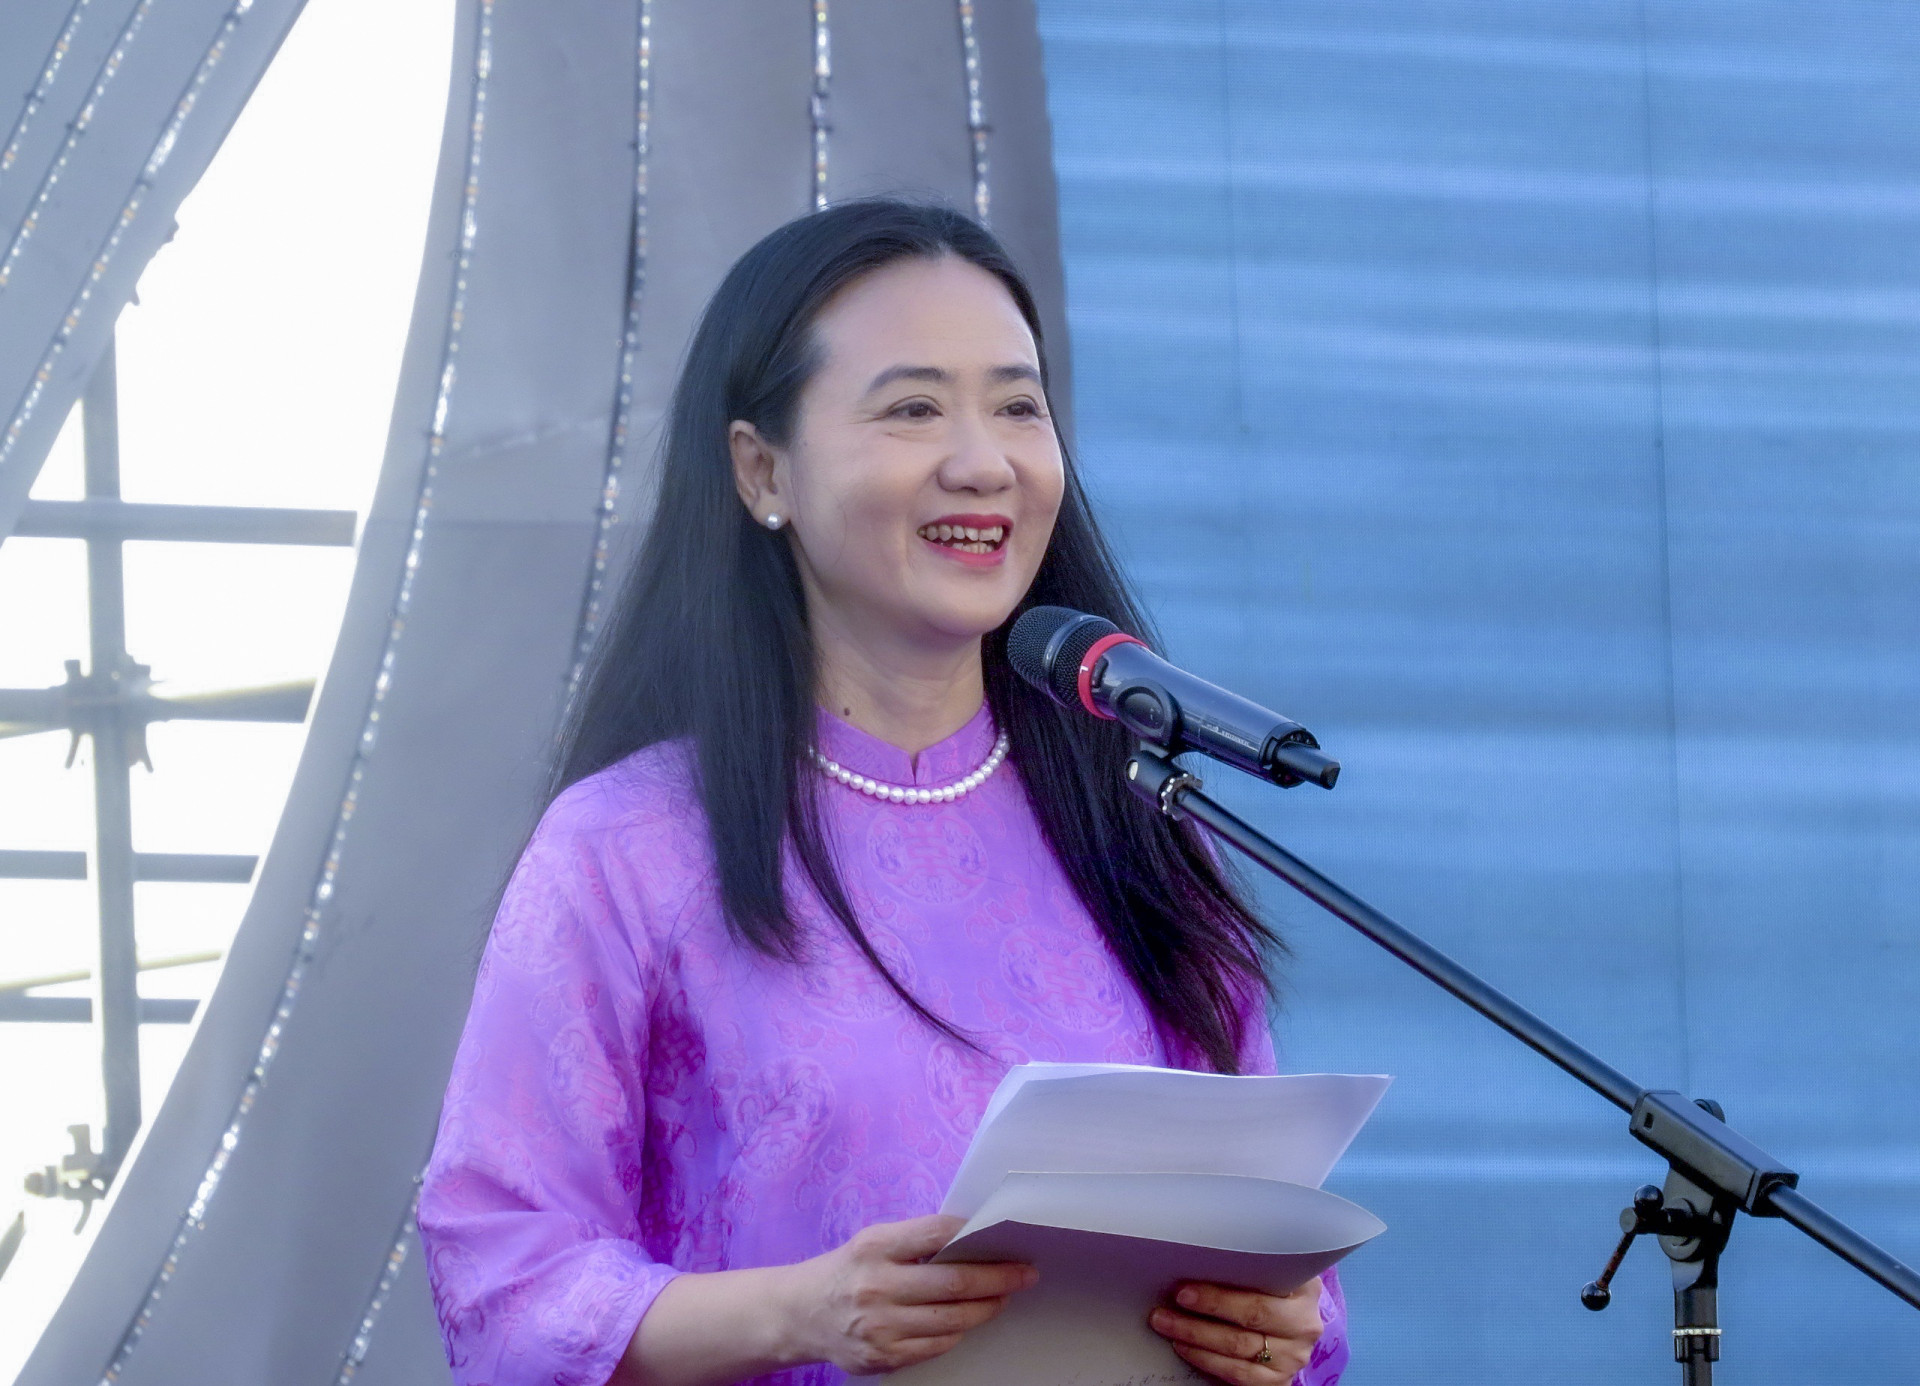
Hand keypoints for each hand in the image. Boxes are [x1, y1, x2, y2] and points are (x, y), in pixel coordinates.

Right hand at [774, 1213, 1036, 1375]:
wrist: (799, 1315)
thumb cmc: (846, 1271)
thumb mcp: (872, 1242)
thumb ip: (915, 1240)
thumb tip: (973, 1237)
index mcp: (875, 1247)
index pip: (937, 1234)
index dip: (976, 1233)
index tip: (1006, 1236)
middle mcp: (877, 1287)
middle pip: (955, 1283)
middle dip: (998, 1278)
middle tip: (1025, 1274)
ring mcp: (880, 1327)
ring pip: (952, 1320)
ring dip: (986, 1308)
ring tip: (1002, 1298)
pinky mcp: (883, 1357)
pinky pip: (936, 1346)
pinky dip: (957, 1332)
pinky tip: (966, 1321)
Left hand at [1147, 1276, 1324, 1383]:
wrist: (1286, 1331)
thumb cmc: (1269, 1293)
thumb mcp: (1270, 1275)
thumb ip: (1248, 1265)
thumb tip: (1198, 1257)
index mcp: (1304, 1289)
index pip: (1265, 1282)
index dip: (1225, 1286)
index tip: (1189, 1284)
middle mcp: (1303, 1324)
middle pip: (1252, 1315)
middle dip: (1208, 1306)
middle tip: (1174, 1299)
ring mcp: (1292, 1357)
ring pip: (1239, 1347)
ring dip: (1196, 1335)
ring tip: (1167, 1323)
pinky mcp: (1278, 1381)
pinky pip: (1238, 1374)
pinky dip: (1206, 1360)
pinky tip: (1185, 1348)